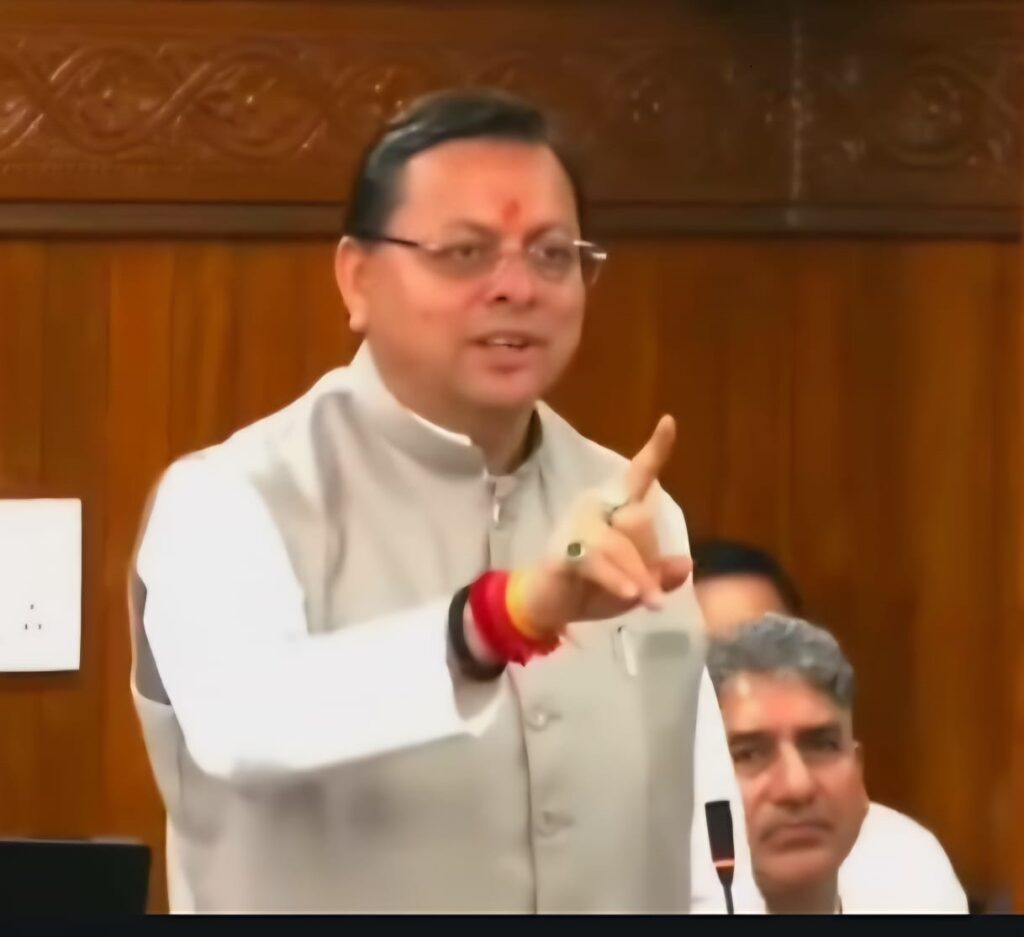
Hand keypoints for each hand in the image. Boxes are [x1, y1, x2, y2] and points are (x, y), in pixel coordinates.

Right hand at [518, 415, 692, 634]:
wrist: (547, 606)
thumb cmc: (592, 588)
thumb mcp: (636, 585)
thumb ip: (659, 574)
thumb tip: (685, 565)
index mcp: (616, 507)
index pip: (639, 475)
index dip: (655, 450)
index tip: (669, 421)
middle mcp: (596, 507)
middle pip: (639, 520)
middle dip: (649, 560)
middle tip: (652, 593)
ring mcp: (577, 526)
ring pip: (620, 544)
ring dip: (638, 577)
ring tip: (649, 603)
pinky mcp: (563, 550)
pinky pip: (598, 561)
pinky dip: (617, 580)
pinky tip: (631, 595)